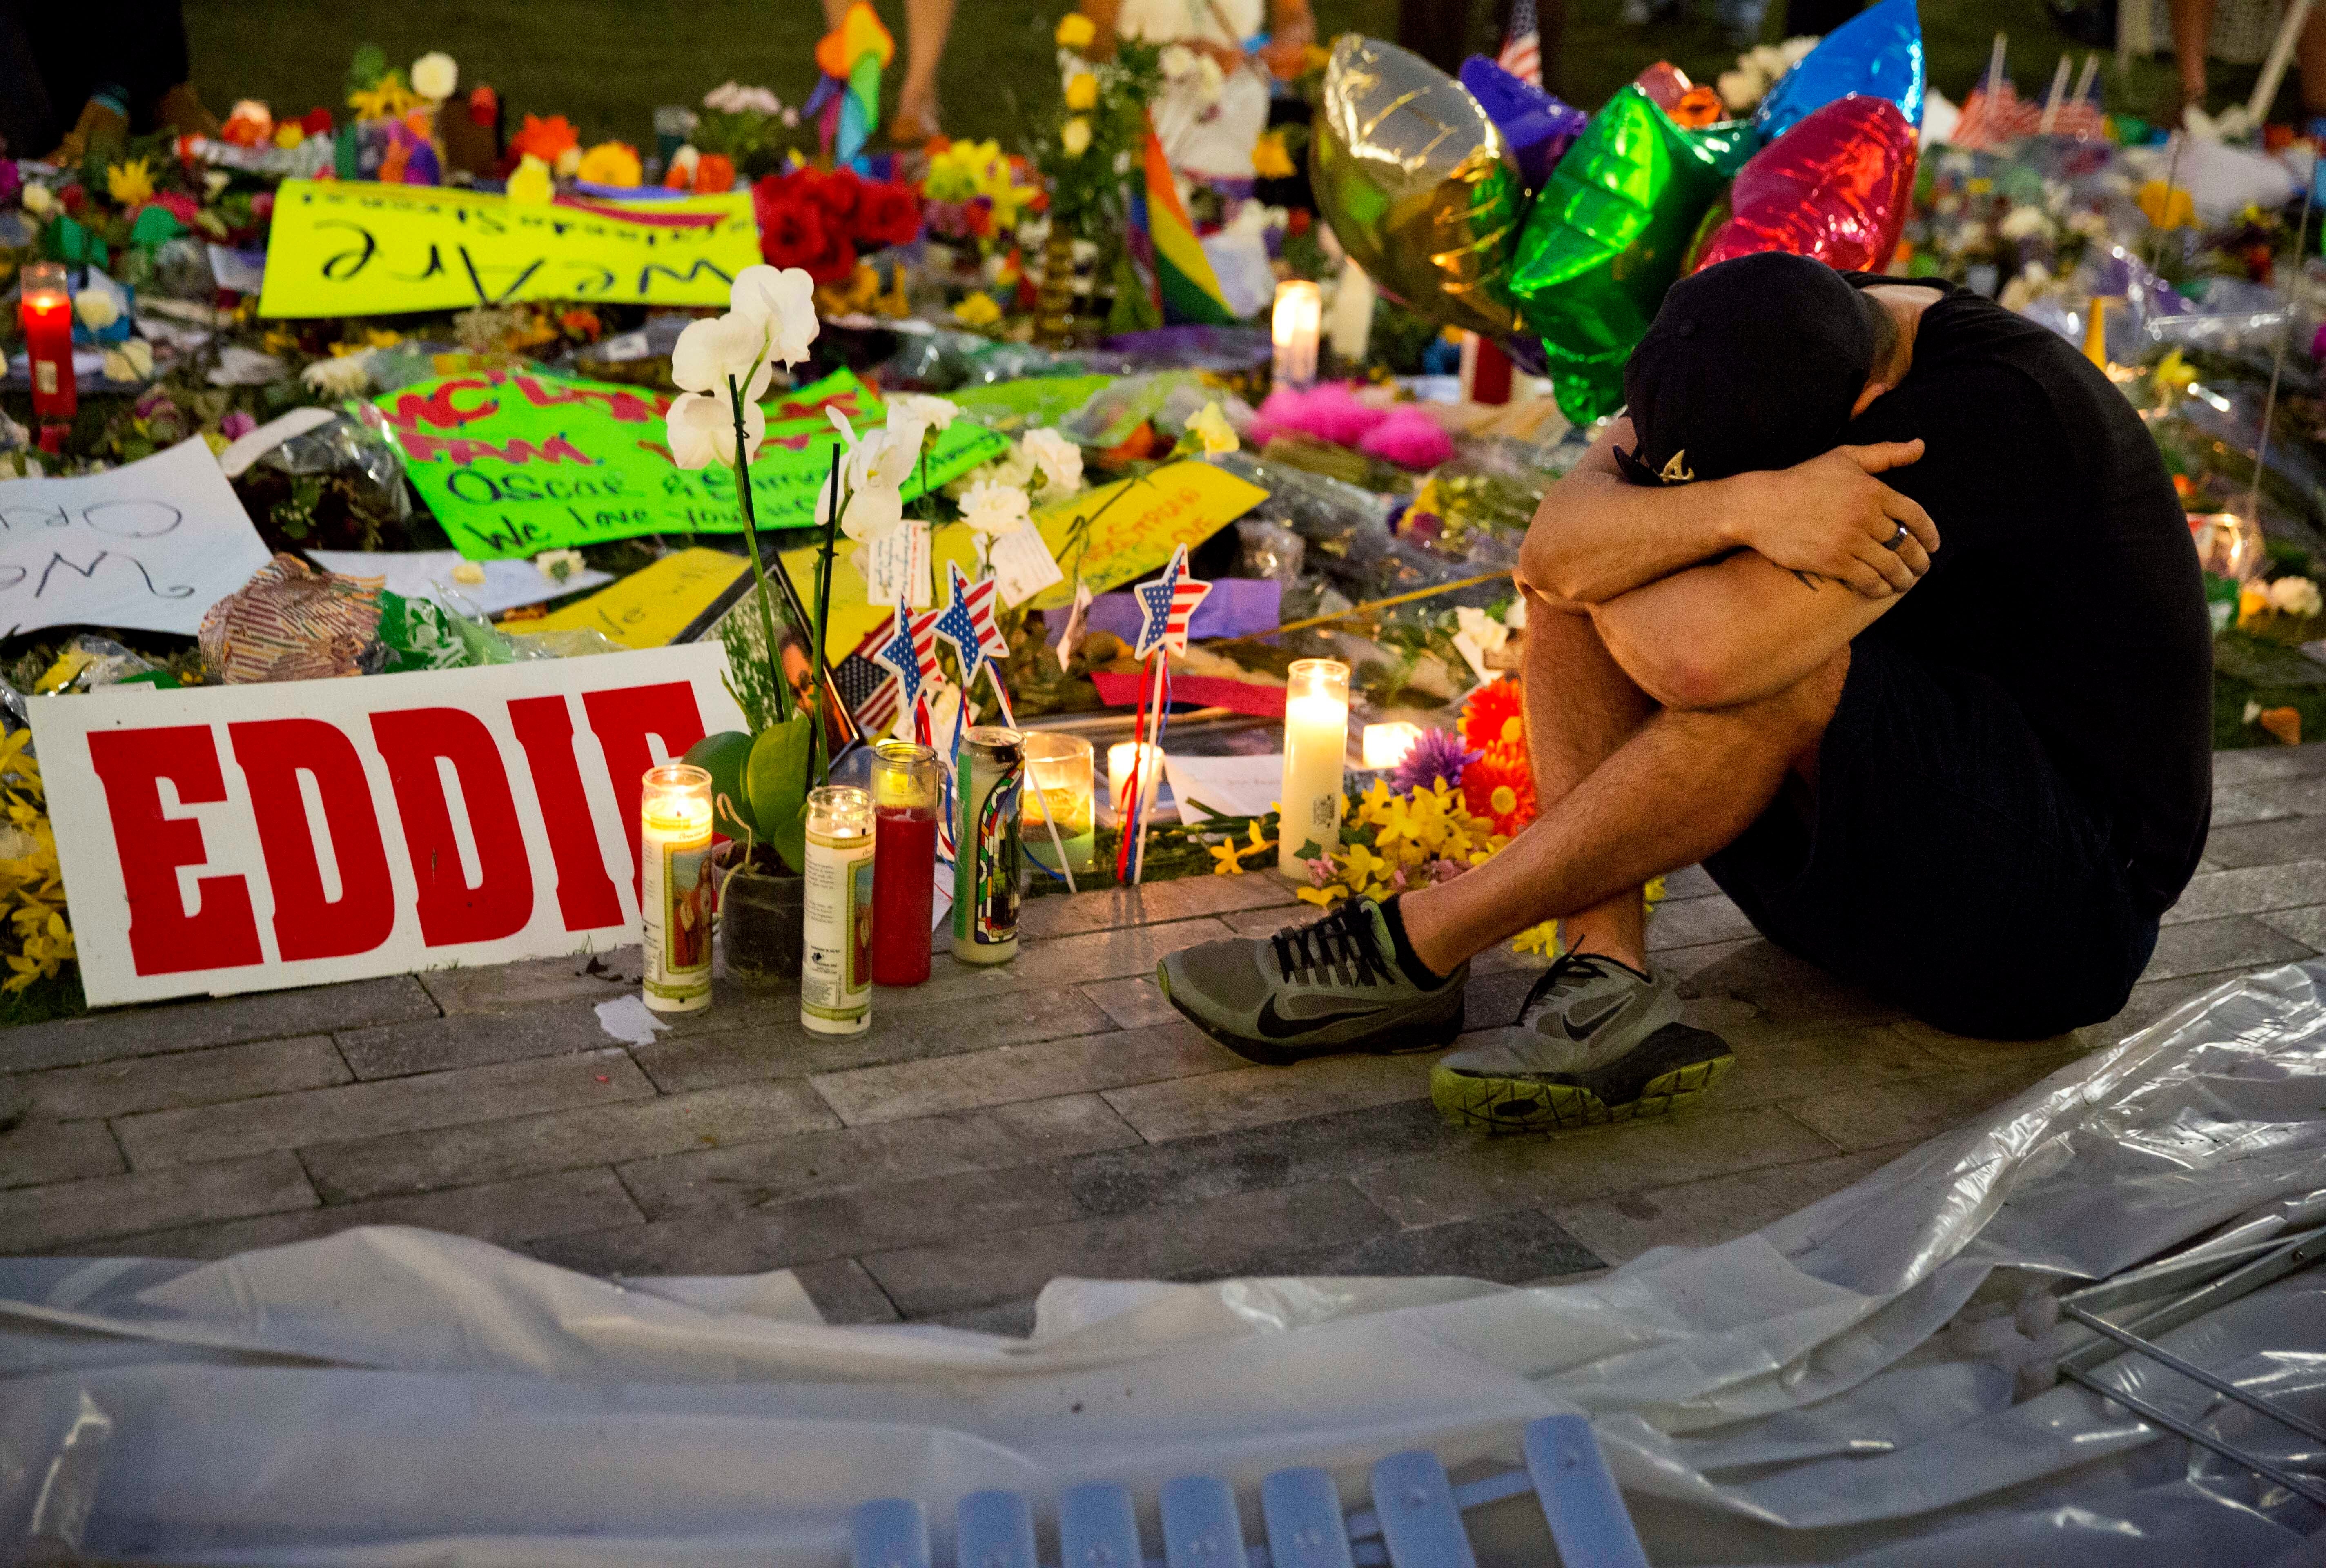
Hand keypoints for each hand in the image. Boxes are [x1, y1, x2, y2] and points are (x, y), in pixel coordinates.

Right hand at [1725, 441, 1939, 598]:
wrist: (1760, 506)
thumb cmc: (1801, 480)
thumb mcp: (1844, 458)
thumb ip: (1885, 454)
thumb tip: (1920, 446)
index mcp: (1873, 490)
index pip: (1915, 515)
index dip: (1930, 534)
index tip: (1933, 545)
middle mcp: (1865, 516)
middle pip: (1906, 544)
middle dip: (1919, 561)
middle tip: (1921, 568)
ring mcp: (1849, 540)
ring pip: (1890, 566)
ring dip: (1902, 578)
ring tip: (1904, 582)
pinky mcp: (1832, 562)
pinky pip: (1867, 580)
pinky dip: (1879, 588)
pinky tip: (1881, 589)